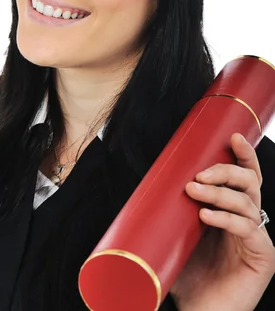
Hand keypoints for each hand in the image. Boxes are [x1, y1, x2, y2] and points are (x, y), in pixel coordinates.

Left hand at [170, 133, 274, 310]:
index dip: (243, 154)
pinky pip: (248, 229)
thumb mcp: (177, 234)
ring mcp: (257, 238)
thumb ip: (173, 212)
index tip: (232, 137)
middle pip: (250, 182)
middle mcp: (249, 220)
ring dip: (219, 192)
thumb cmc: (188, 275)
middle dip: (226, 170)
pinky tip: (206, 216)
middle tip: (200, 174)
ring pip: (248, 202)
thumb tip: (149, 185)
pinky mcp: (262, 257)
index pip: (244, 176)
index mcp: (232, 210)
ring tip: (194, 192)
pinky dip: (226, 219)